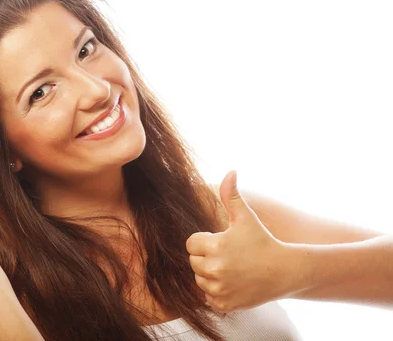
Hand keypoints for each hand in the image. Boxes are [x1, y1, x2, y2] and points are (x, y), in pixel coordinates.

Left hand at [186, 171, 288, 311]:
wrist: (285, 272)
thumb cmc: (262, 241)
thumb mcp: (246, 217)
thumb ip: (231, 195)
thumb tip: (230, 171)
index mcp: (216, 247)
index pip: (190, 243)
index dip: (203, 240)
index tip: (220, 240)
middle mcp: (215, 270)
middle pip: (193, 261)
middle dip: (206, 256)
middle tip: (228, 254)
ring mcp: (219, 289)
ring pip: (199, 279)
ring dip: (209, 274)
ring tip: (231, 267)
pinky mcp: (223, 304)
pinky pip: (207, 296)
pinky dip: (216, 291)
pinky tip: (233, 282)